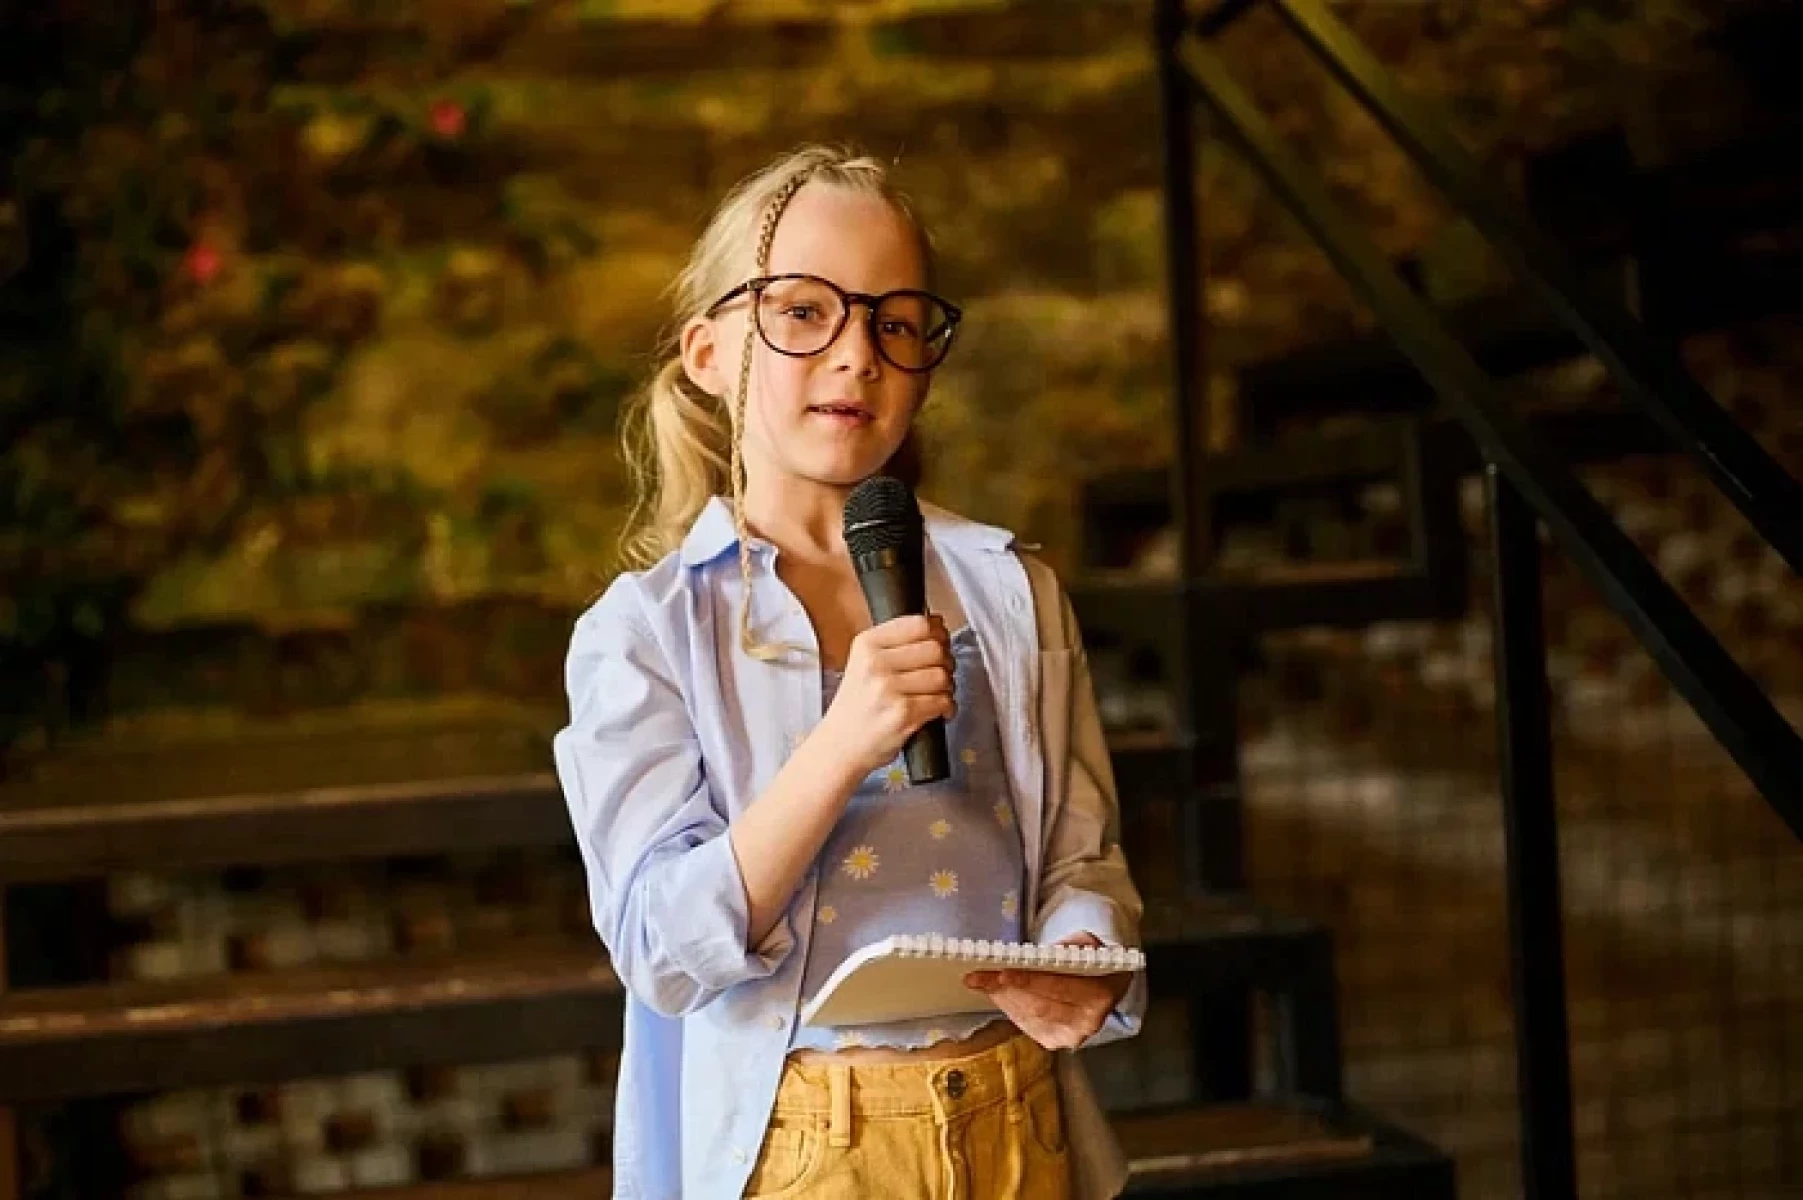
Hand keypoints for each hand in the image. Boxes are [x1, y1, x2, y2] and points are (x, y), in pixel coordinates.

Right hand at [817, 613, 954, 777]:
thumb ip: (894, 644)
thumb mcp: (862, 664)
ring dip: (947, 686)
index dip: (937, 633)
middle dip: (946, 661)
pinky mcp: (903, 713)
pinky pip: (943, 701)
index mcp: (866, 645)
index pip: (918, 623)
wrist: (840, 746)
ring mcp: (889, 689)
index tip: (940, 641)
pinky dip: (947, 707)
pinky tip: (939, 710)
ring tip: (937, 693)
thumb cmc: (855, 708)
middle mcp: (875, 663)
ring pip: (942, 675)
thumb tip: (936, 626)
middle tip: (941, 671)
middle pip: (935, 648)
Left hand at [963, 933, 1132, 1051]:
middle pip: (1039, 1006)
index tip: (1002, 973)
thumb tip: (1032, 956)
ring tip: (981, 980)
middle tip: (977, 977)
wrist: (1103, 986)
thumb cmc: (1091, 960)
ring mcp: (1071, 1036)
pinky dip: (1008, 1007)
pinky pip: (1025, 1024)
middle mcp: (1088, 1022)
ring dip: (1003, 998)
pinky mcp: (1054, 1042)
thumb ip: (1064, 948)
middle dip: (1005, 990)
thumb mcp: (1086, 943)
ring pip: (1029, 1016)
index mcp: (1101, 994)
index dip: (1029, 981)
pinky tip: (997, 992)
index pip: (1059, 987)